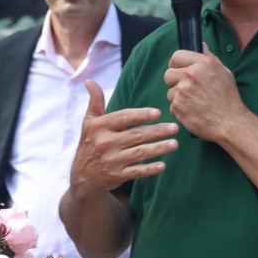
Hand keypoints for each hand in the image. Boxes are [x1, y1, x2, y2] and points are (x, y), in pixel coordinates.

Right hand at [69, 79, 178, 198]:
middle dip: (157, 131)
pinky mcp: (116, 176)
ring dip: (158, 148)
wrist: (82, 177)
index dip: (141, 115)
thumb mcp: (89, 122)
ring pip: (139, 153)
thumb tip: (90, 80)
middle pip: (136, 135)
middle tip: (175, 128)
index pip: (123, 118)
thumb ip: (95, 101)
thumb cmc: (90, 144)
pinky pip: (136, 171)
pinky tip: (163, 165)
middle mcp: (104, 143)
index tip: (158, 113)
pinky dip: (149, 169)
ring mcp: (111, 161)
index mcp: (99, 127)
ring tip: (175, 144)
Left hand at [163, 43, 246, 139]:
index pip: (176, 56)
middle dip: (175, 82)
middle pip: (168, 74)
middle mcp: (191, 74)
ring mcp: (183, 90)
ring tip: (194, 102)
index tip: (180, 71)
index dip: (177, 65)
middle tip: (187, 89)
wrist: (230, 122)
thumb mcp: (224, 72)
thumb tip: (201, 45)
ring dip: (178, 97)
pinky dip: (179, 109)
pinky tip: (192, 111)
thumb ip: (209, 57)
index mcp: (203, 63)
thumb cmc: (228, 98)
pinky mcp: (178, 105)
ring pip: (170, 91)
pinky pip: (172, 105)